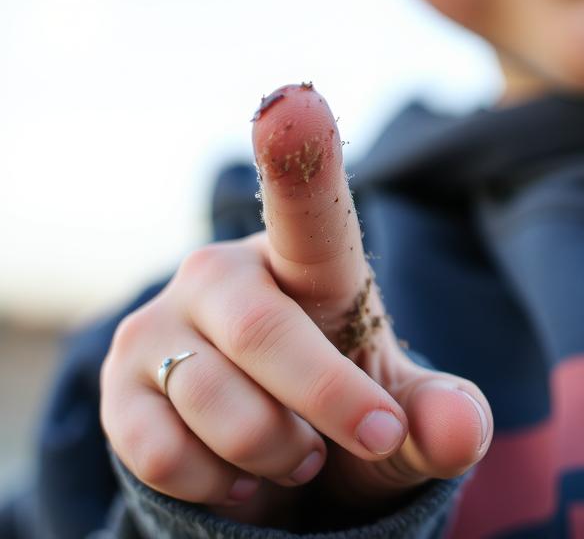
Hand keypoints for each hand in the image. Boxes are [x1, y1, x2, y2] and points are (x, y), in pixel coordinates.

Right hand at [100, 83, 491, 526]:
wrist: (277, 464)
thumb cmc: (349, 413)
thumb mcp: (406, 420)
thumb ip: (442, 419)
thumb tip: (462, 431)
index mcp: (309, 262)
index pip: (308, 206)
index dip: (300, 155)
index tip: (294, 99)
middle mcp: (224, 275)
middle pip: (265, 332)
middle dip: (329, 401)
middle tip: (376, 438)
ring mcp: (161, 328)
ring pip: (215, 403)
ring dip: (279, 452)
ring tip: (302, 454)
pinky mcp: (118, 389)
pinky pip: (164, 453)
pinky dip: (222, 486)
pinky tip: (246, 477)